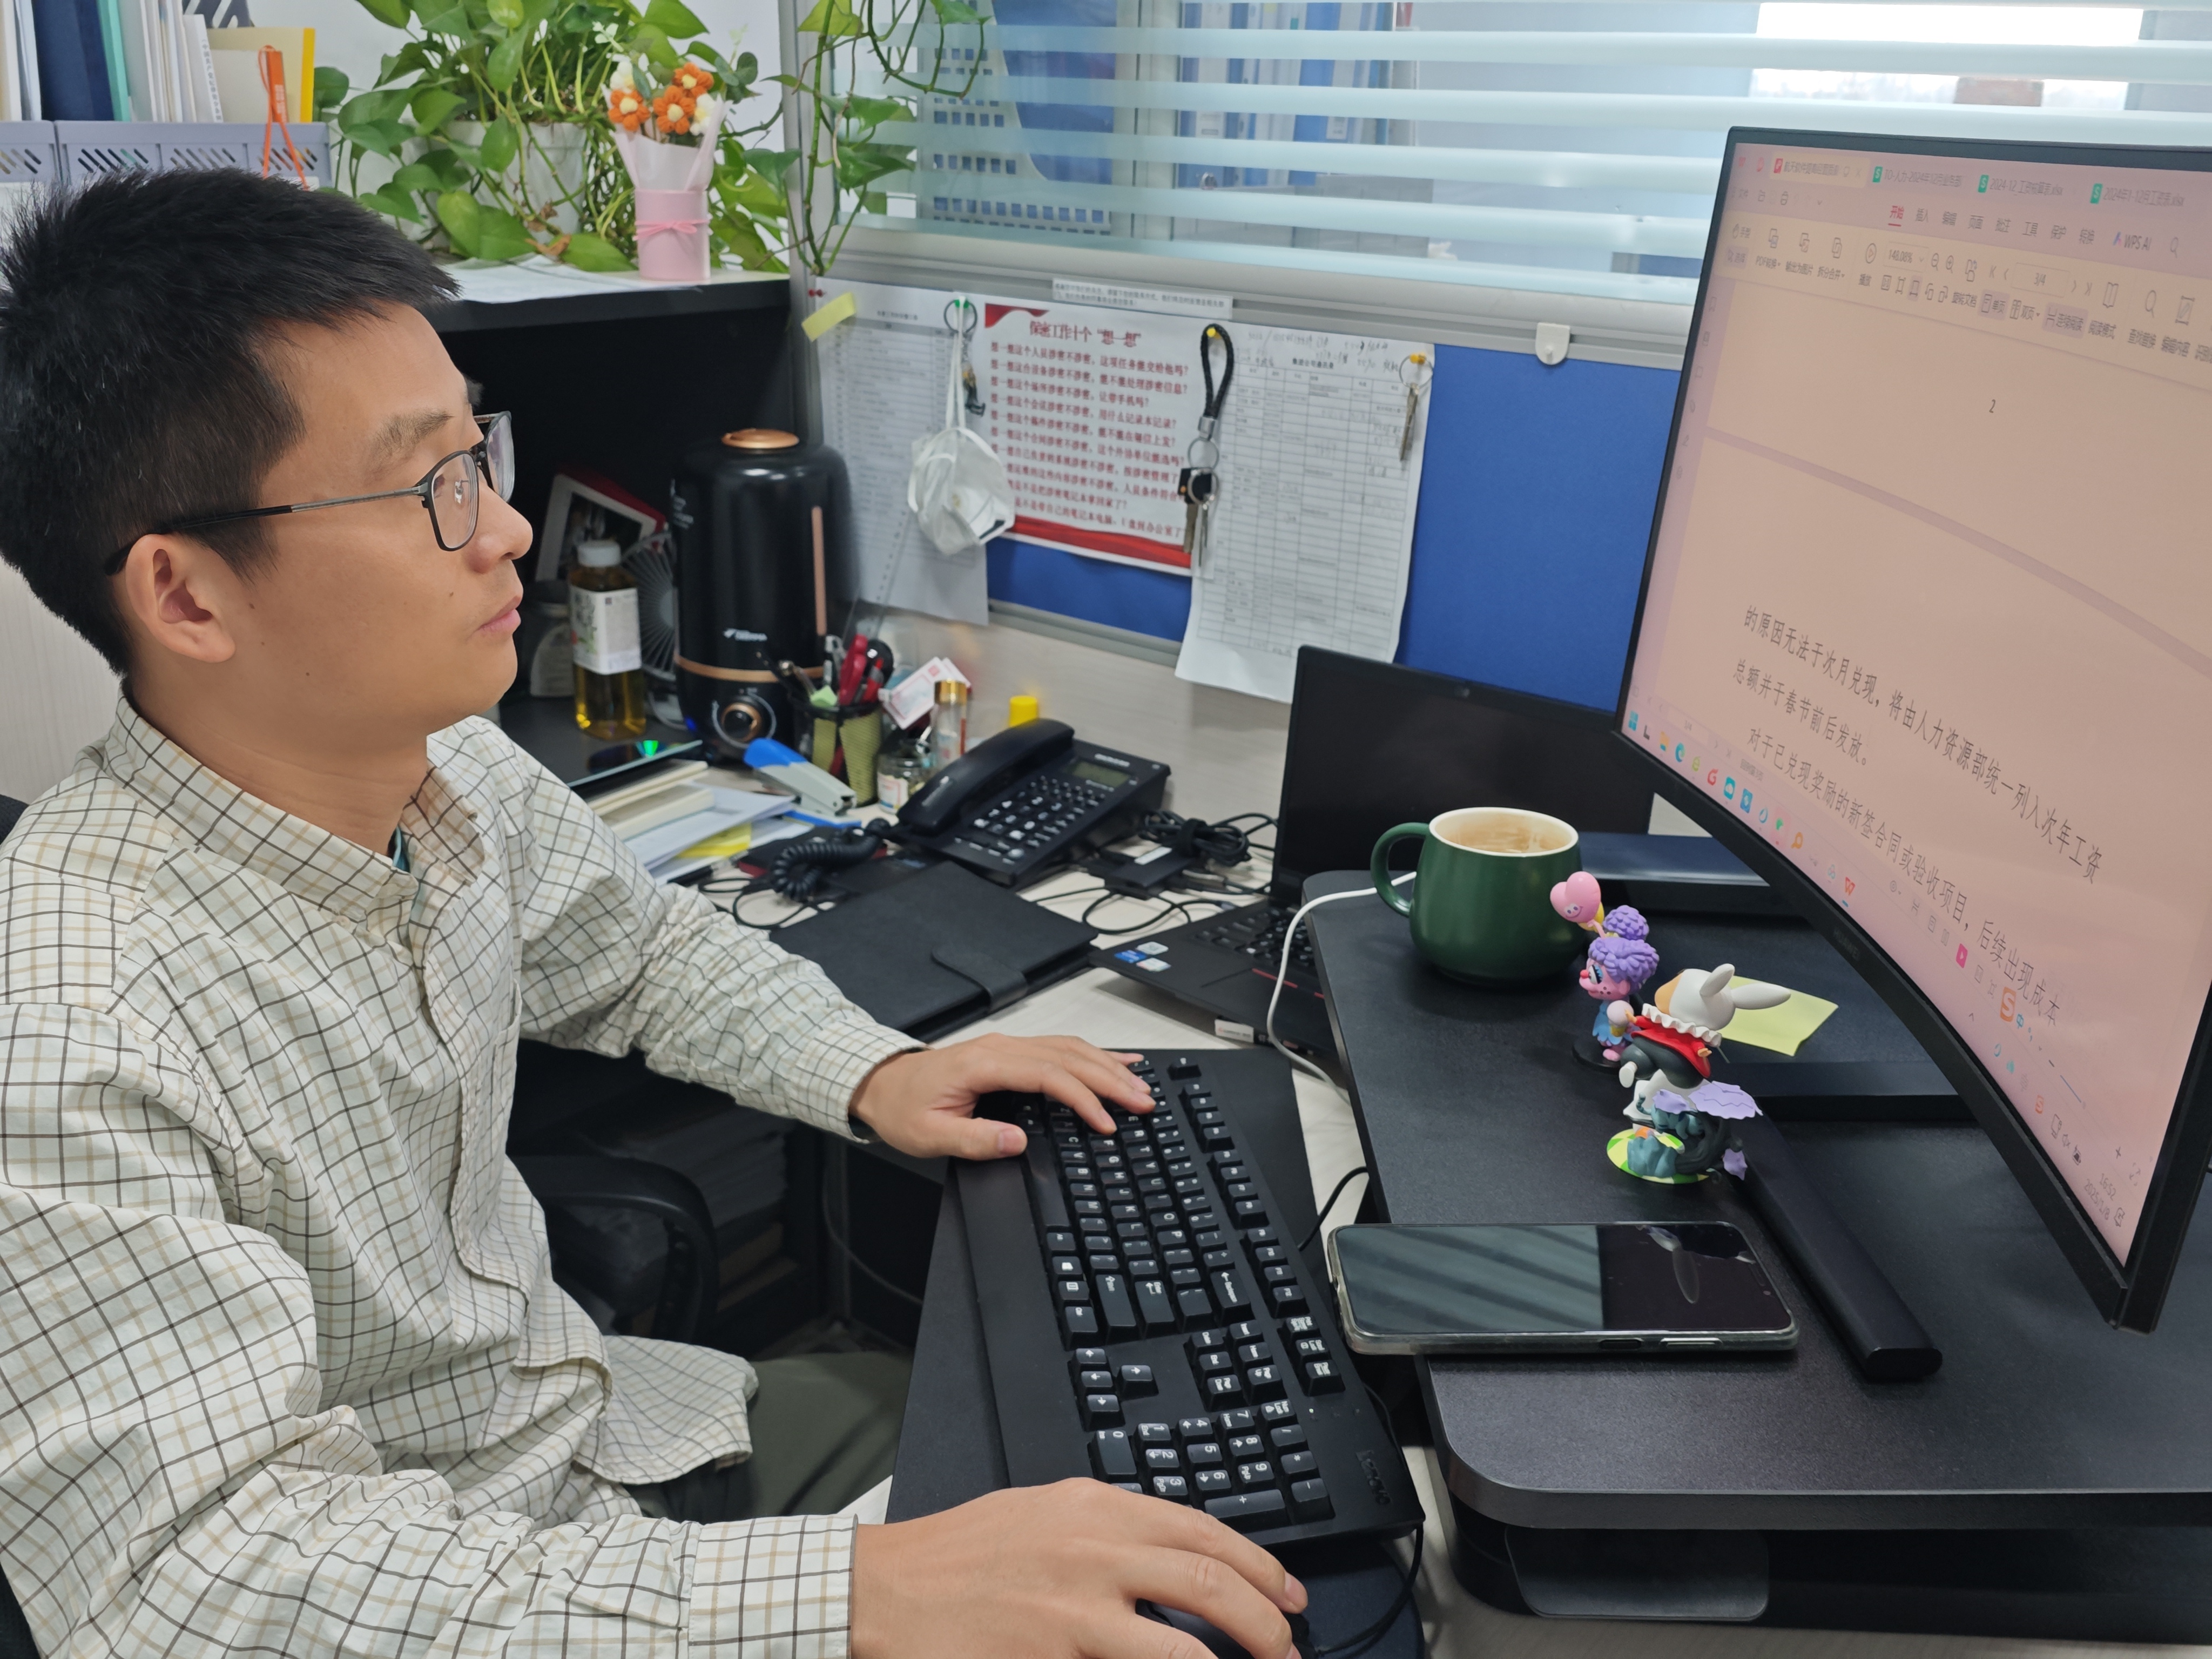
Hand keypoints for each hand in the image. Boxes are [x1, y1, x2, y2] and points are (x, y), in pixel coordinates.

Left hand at [849, 1033, 1156, 1159]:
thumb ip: (975, 1139)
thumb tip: (1018, 1142)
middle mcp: (1001, 1047)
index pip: (1049, 1075)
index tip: (1106, 1123)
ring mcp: (1008, 1045)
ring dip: (1108, 1066)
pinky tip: (1115, 1062)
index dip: (1082, 1099)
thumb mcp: (929, 1135)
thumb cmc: (904, 1108)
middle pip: (1069, 1057)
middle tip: (1143, 1102)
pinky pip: (1060, 1047)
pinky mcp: (1011, 1050)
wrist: (881, 1083)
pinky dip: (1093, 1055)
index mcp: (984, 1065)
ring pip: (1070, 1048)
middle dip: (1110, 1079)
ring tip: (1140, 1085)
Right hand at [851, 1480, 1306, 1658]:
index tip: (1289, 1595)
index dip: (1260, 1565)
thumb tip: (1170, 1556)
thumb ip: (1105, 1530)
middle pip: (1208, 1581)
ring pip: (1184, 1646)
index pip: (1202, 1529)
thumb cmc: (957, 1559)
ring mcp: (1073, 1611)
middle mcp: (1091, 1549)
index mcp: (1092, 1508)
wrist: (883, 1593)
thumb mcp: (1040, 1516)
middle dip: (1266, 1622)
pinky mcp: (1050, 1657)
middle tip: (1290, 1648)